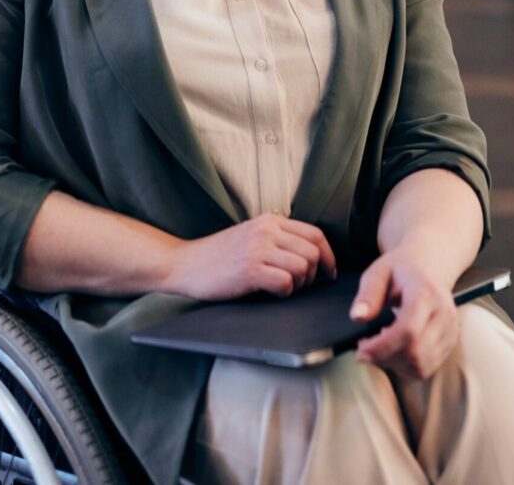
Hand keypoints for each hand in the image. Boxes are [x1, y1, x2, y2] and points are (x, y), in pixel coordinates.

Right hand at [169, 213, 336, 301]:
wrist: (184, 264)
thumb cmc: (218, 256)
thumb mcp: (250, 236)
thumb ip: (277, 239)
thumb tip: (312, 257)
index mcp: (270, 221)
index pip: (315, 234)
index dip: (329, 256)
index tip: (328, 272)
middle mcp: (266, 230)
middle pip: (313, 252)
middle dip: (315, 274)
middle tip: (302, 285)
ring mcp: (258, 249)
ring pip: (303, 267)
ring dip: (300, 284)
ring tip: (285, 288)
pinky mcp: (250, 270)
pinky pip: (286, 282)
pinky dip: (285, 292)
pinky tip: (272, 292)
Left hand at [349, 248, 458, 380]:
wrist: (430, 266)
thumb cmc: (401, 269)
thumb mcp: (379, 272)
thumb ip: (368, 294)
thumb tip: (357, 317)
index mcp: (425, 293)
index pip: (408, 330)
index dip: (382, 347)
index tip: (361, 349)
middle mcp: (443, 315)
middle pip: (415, 353)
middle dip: (384, 358)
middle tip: (364, 348)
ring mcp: (450, 331)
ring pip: (421, 366)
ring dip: (394, 364)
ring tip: (379, 346)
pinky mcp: (450, 343)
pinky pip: (426, 368)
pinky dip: (405, 366)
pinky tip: (394, 349)